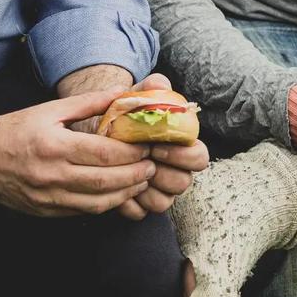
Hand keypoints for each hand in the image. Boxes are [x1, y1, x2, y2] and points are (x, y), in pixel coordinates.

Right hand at [0, 91, 155, 216]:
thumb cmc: (17, 129)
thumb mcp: (51, 109)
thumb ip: (89, 102)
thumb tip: (123, 93)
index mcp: (54, 146)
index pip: (105, 154)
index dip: (132, 153)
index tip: (148, 146)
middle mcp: (51, 175)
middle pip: (107, 181)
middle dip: (137, 174)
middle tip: (153, 165)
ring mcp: (48, 197)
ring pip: (99, 202)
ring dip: (127, 192)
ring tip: (142, 180)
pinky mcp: (46, 212)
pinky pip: (85, 211)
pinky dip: (108, 203)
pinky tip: (120, 192)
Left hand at [116, 74, 209, 218]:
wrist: (96, 133)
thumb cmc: (123, 116)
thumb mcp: (135, 98)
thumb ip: (151, 89)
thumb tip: (161, 83)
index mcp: (182, 148)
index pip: (200, 158)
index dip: (182, 155)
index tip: (157, 145)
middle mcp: (175, 172)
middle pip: (183, 183)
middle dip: (162, 173)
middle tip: (140, 160)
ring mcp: (159, 191)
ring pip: (164, 202)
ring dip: (145, 189)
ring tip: (126, 172)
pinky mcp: (139, 206)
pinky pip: (140, 213)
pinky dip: (127, 203)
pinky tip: (114, 186)